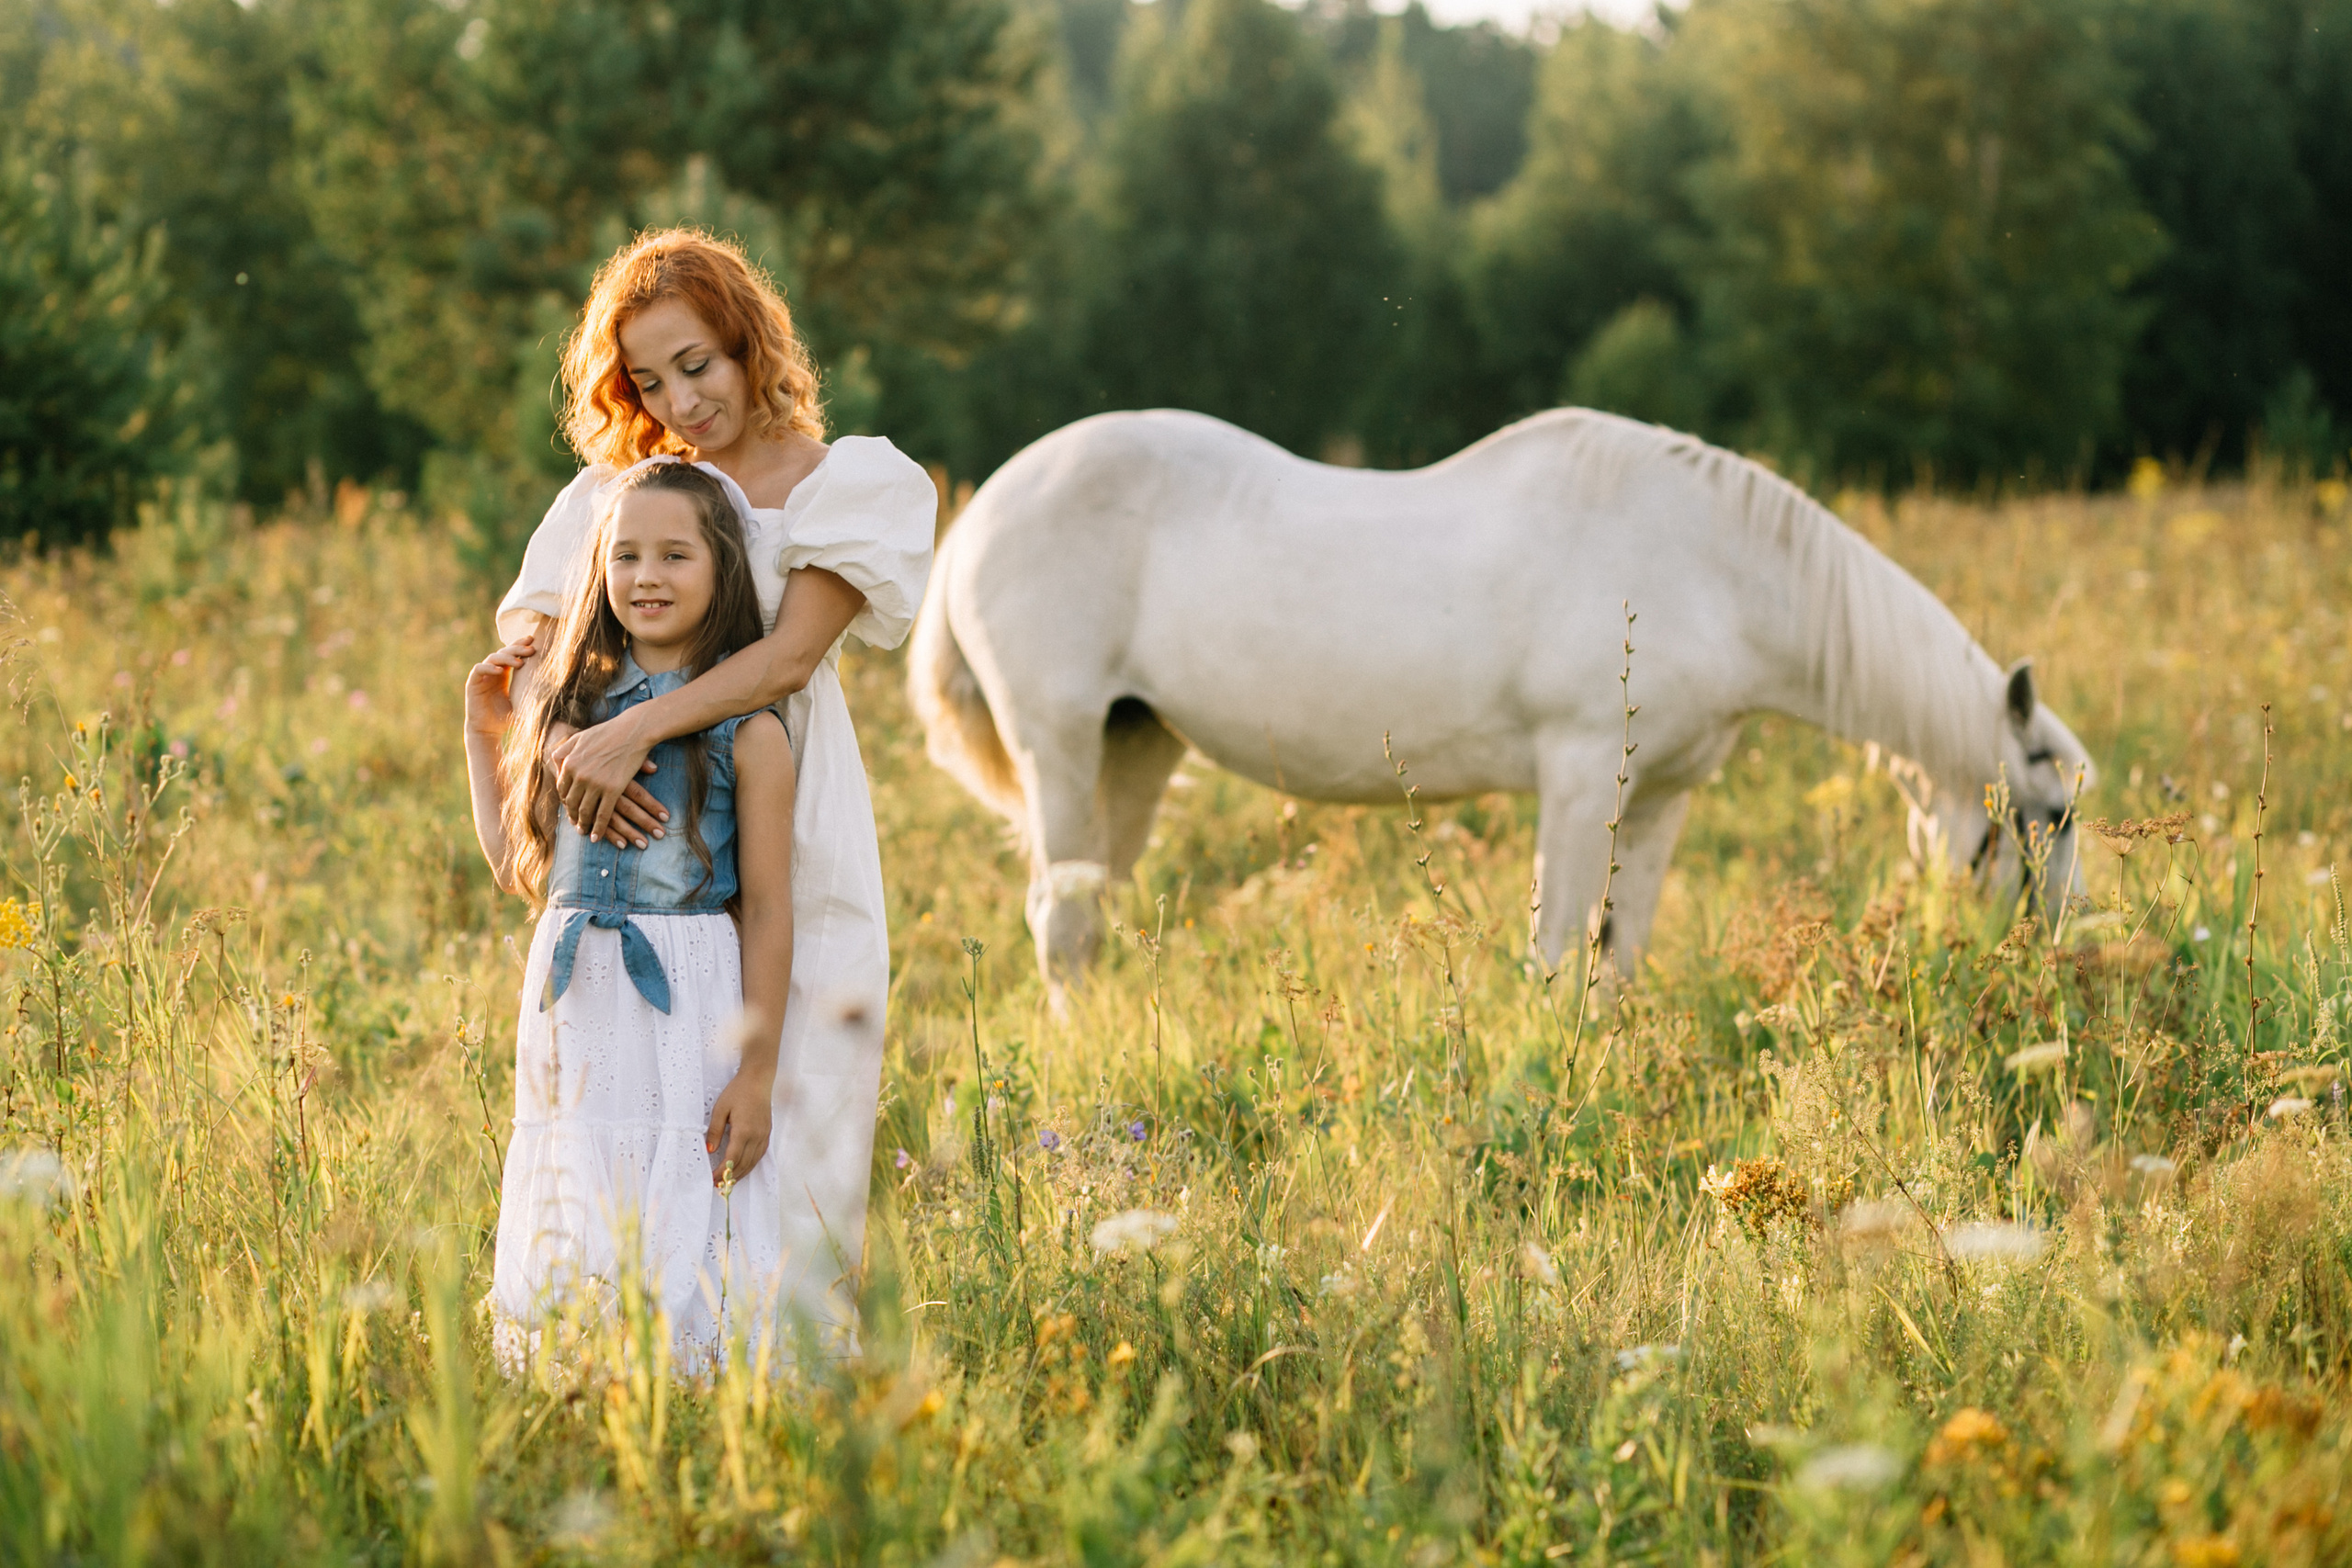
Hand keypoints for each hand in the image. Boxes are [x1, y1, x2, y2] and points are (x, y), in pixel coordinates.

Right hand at [463, 637, 534, 738]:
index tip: (534, 641)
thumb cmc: (505, 718)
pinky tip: (500, 671)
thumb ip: (533, 694)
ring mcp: (482, 676)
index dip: (520, 645)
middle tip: (530, 649)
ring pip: (492, 658)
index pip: (512, 654)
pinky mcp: (473, 683)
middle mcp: (493, 672)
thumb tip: (558, 690)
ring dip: (506, 657)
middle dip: (517, 648)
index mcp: (504, 674)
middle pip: (504, 652)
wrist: (488, 732)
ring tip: (519, 662)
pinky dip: (489, 668)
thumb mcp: (522, 703)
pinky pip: (479, 669)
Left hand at [548, 717, 668, 846]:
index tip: (569, 808)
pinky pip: (603, 815)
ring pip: (585, 811)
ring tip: (585, 832)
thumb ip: (564, 750)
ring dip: (584, 825)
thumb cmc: (609, 731)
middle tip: (576, 824)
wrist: (634, 730)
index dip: (565, 801)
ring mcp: (595, 783)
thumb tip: (555, 762)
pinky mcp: (612, 790)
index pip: (561, 789)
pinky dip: (599, 829)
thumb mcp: (580, 737)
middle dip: (573, 816)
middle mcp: (579, 775)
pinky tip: (597, 837)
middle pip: (571, 803)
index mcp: (569, 763)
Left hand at [705, 1070, 774, 1186]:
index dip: (722, 1172)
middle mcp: (756, 1136)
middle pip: (743, 1164)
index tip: (712, 1179)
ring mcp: (763, 1136)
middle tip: (718, 1186)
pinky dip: (750, 1165)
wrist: (758, 1080)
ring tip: (728, 1182)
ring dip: (741, 1174)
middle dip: (730, 1177)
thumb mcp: (720, 1109)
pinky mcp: (767, 1133)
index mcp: (743, 1131)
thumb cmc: (738, 1092)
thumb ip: (715, 1131)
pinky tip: (743, 1168)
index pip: (732, 1159)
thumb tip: (710, 1150)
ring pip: (753, 1162)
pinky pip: (759, 1155)